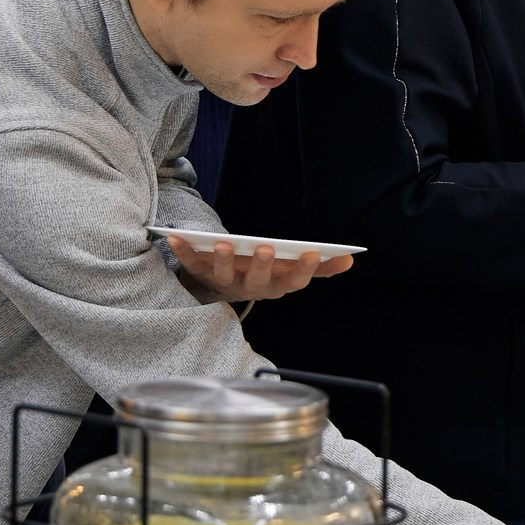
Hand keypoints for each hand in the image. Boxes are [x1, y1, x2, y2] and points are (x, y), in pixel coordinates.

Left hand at [167, 239, 354, 302]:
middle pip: (258, 282)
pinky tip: (174, 236)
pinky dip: (182, 251)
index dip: (303, 270)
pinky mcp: (200, 275)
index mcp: (276, 286)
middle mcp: (250, 288)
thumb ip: (319, 266)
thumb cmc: (263, 272)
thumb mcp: (291, 270)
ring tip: (224, 244)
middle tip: (267, 248)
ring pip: (224, 276)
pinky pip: (190, 265)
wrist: (221, 286)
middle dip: (262, 266)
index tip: (311, 252)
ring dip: (224, 260)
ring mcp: (224, 283)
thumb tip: (350, 260)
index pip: (293, 283)